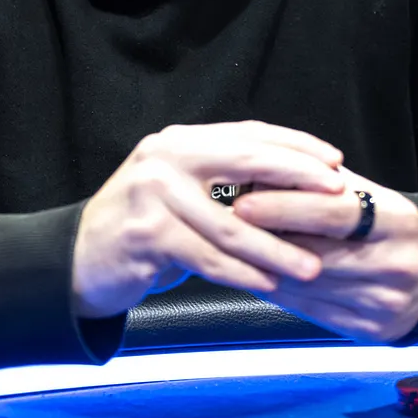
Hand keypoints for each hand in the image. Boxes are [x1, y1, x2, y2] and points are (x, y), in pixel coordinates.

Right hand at [71, 121, 346, 318]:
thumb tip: (295, 184)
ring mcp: (153, 193)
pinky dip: (242, 273)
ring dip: (277, 248)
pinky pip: (207, 257)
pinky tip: (269, 283)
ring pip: (232, 224)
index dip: (296, 146)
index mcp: (181, 141)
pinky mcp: (145, 233)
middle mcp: (166, 157)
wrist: (77, 260)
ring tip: (313, 264)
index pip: (249, 134)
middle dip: (299, 179)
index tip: (335, 161)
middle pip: (247, 162)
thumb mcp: (180, 190)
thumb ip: (223, 180)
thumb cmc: (143, 228)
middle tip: (339, 196)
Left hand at [232, 169, 417, 342]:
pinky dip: (277, 292)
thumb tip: (262, 175)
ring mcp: (385, 303)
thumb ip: (322, 185)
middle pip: (318, 253)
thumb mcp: (369, 196)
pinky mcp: (370, 332)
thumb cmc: (385, 229)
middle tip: (222, 226)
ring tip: (229, 249)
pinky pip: (310, 312)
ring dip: (263, 267)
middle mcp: (397, 264)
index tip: (244, 201)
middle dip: (265, 240)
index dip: (287, 207)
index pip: (335, 211)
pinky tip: (254, 276)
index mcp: (399, 220)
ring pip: (307, 286)